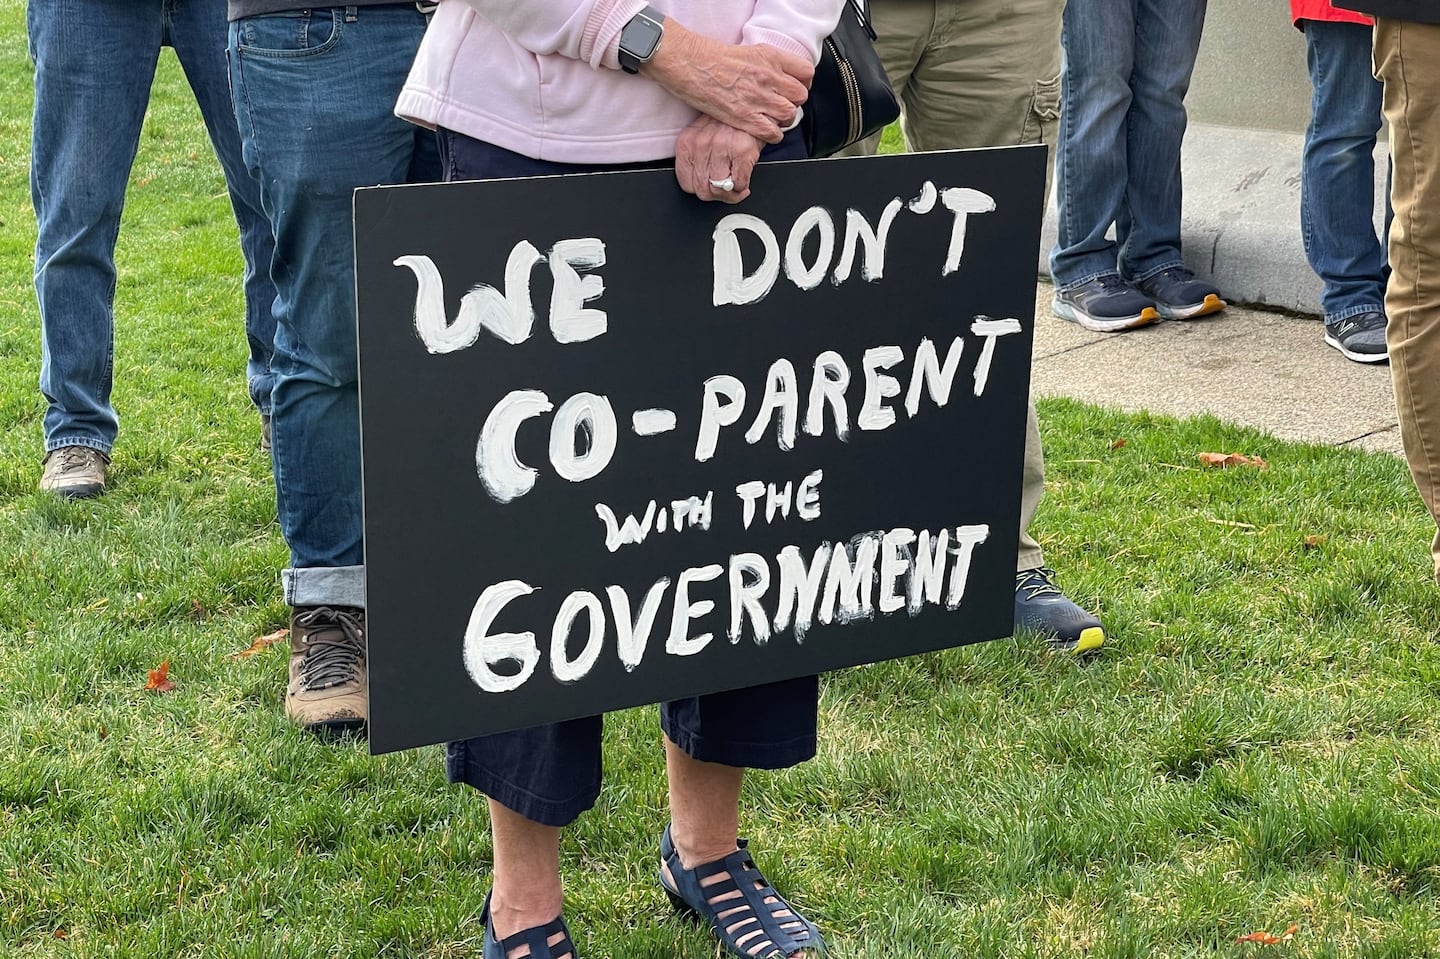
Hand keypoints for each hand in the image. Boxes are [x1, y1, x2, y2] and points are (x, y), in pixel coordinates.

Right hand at [644, 22, 812, 143]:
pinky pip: (772, 132)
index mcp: (770, 57)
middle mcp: (768, 77)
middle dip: (794, 102)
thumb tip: (781, 77)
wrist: (690, 65)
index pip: (805, 72)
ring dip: (783, 119)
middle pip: (800, 96)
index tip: (795, 88)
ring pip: (789, 114)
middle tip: (782, 104)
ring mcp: (757, 98)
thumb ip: (769, 64)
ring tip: (772, 118)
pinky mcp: (745, 117)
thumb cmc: (712, 58)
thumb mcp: (749, 52)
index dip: (803, 83)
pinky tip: (764, 130)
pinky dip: (772, 134)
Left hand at [674, 115, 763, 203]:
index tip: (709, 187)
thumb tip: (698, 184)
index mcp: (687, 142)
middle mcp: (701, 144)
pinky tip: (744, 178)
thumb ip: (696, 159)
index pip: (685, 183)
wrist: (753, 105)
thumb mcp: (702, 135)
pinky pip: (738, 184)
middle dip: (716, 195)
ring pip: (720, 190)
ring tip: (735, 185)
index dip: (699, 189)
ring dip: (730, 193)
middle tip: (724, 189)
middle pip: (702, 190)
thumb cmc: (728, 121)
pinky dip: (742, 187)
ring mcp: (721, 147)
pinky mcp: (742, 151)